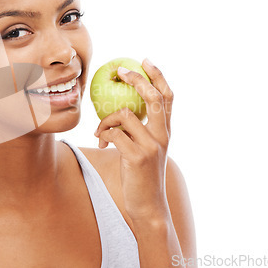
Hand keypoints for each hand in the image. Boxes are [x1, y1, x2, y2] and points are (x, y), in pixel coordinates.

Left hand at [94, 58, 173, 220]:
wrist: (149, 206)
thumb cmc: (142, 176)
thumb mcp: (147, 150)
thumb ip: (141, 130)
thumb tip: (121, 112)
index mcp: (165, 132)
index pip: (167, 97)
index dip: (158, 76)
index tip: (146, 60)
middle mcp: (162, 136)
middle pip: (152, 97)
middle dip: (137, 79)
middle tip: (120, 71)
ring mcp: (151, 146)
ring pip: (124, 115)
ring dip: (106, 120)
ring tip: (100, 132)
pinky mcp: (137, 156)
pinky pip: (114, 133)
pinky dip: (103, 134)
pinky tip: (100, 144)